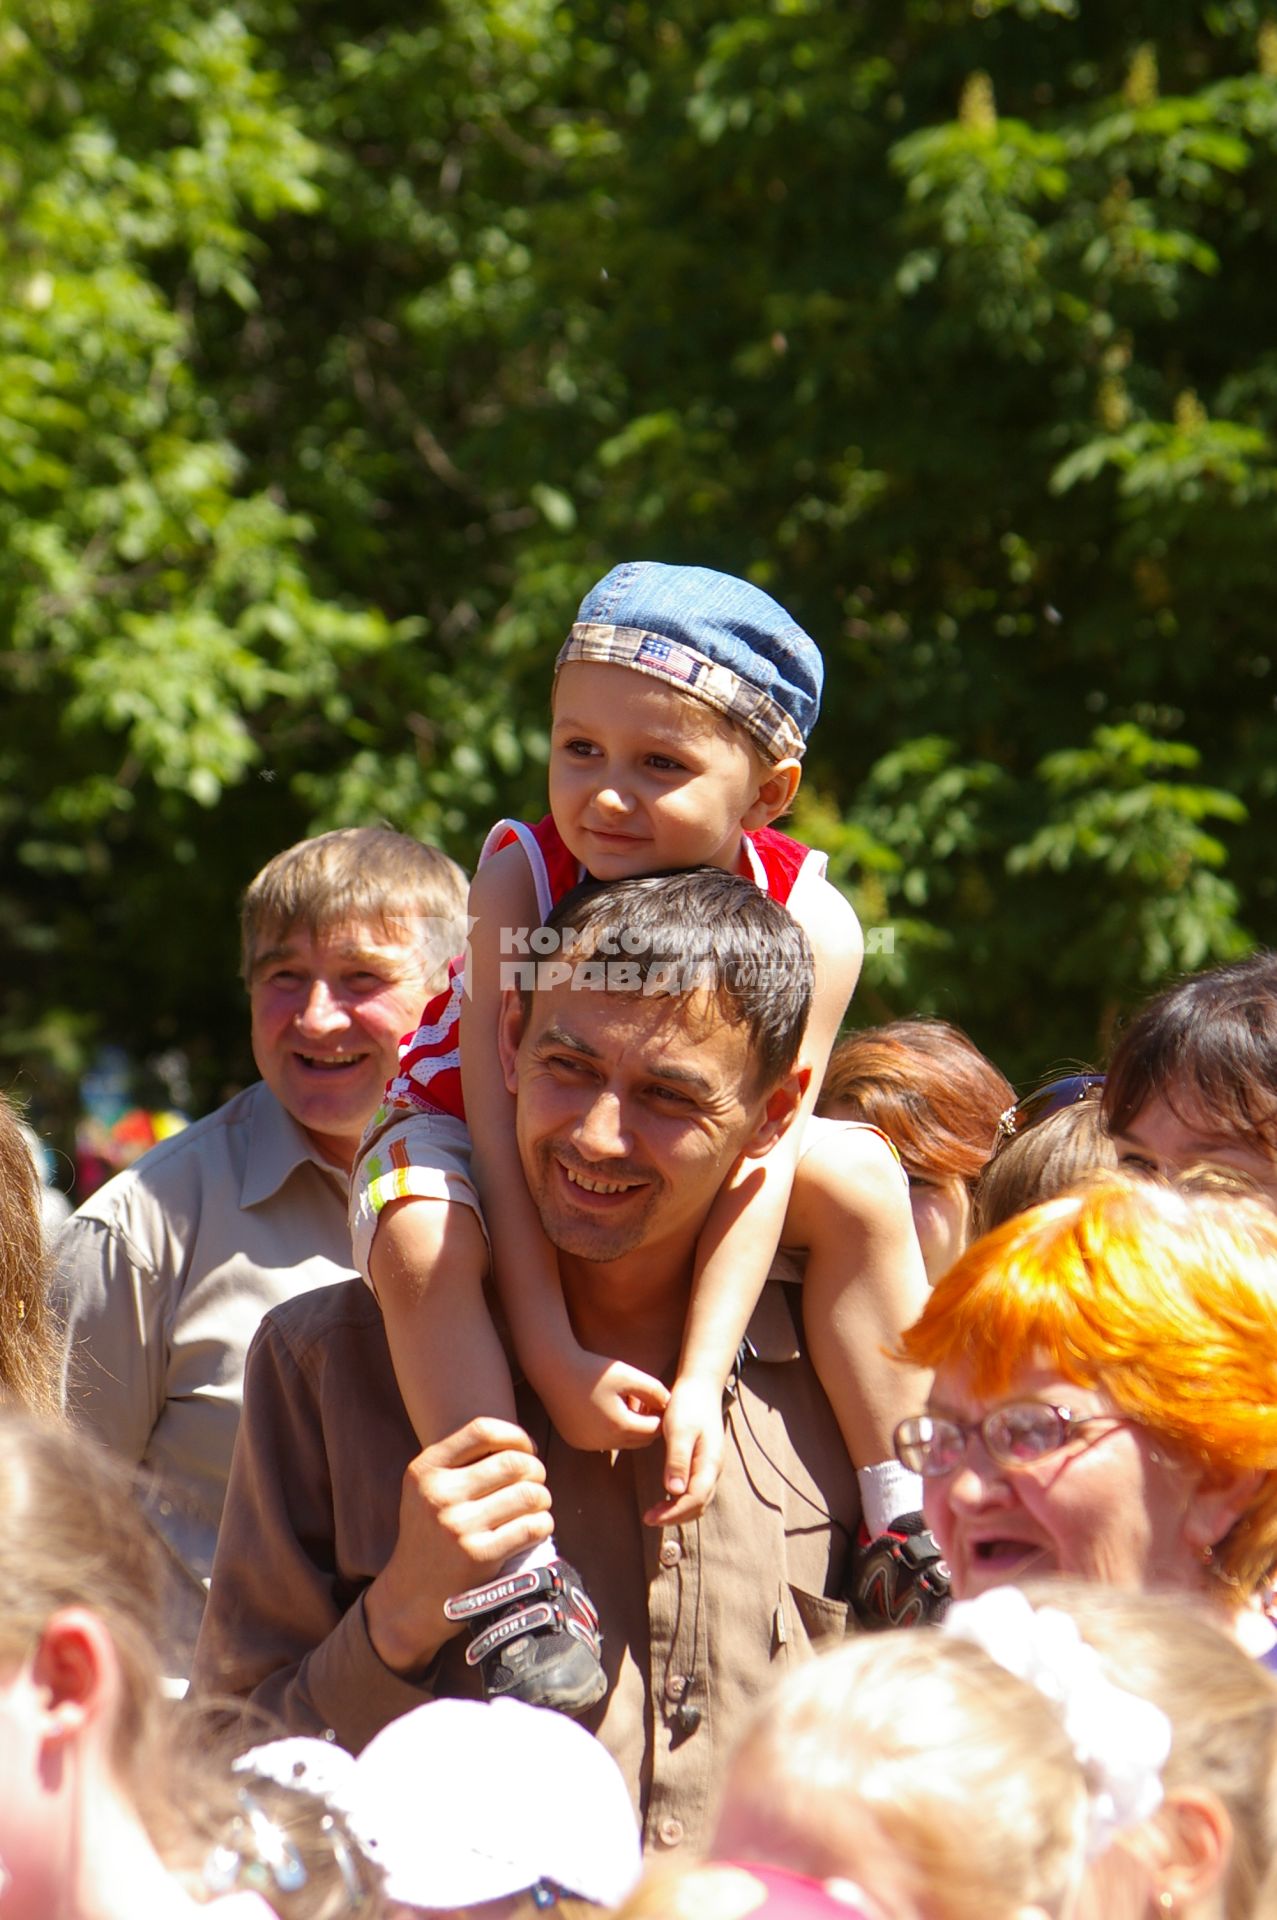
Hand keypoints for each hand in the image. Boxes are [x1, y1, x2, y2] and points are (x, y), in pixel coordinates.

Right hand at [364, 1417, 553, 1675]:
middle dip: (536, 1470)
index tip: (526, 1450)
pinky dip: (544, 1524)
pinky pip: (532, 1527)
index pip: (482, 1430)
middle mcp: (439, 1495)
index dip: (515, 1436)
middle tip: (536, 1483)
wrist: (410, 1597)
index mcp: (424, 1470)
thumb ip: (461, 1462)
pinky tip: (537, 1528)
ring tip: (537, 1506)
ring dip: (543, 1499)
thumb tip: (521, 1444)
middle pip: (513, 1463)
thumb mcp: (427, 1490)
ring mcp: (458, 1526)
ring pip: (530, 1494)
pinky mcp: (479, 1556)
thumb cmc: (430, 1535)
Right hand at [530, 1342, 668, 1453]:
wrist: (553, 1369)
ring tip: (626, 1403)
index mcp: (620, 1426)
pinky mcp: (576, 1441)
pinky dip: (610, 1430)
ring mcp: (588, 1444)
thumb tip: (669, 1405)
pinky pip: (602, 1441)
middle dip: (647, 1425)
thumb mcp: (630, 1375)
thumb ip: (655, 1391)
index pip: (654, 1431)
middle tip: (647, 1404)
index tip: (662, 1402)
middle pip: (639, 1441)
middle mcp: (604, 1442)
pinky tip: (606, 1408)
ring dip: (629, 1429)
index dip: (661, 1417)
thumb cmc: (593, 1370)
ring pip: (621, 1442)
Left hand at [643, 1374, 726, 1526]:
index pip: (695, 1499)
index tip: (650, 1517)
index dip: (673, 1512)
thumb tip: (673, 1491)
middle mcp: (713, 1469)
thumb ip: (678, 1460)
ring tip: (655, 1513)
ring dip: (678, 1510)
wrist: (700, 1386)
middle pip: (698, 1504)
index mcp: (710, 1463)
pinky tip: (666, 1498)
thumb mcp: (680, 1430)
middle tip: (648, 1518)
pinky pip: (696, 1490)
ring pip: (698, 1500)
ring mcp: (710, 1466)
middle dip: (675, 1516)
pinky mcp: (703, 1462)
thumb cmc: (689, 1405)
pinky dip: (681, 1500)